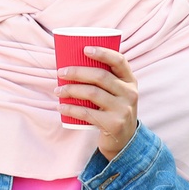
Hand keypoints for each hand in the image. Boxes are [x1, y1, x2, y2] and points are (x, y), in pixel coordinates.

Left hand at [57, 45, 138, 160]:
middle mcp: (130, 94)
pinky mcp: (114, 124)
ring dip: (71, 90)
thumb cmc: (113, 109)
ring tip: (58, 90)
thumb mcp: (117, 93)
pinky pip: (88, 113)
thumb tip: (72, 62)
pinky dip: (71, 108)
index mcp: (130, 81)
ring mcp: (123, 110)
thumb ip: (105, 79)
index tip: (84, 49)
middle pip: (101, 76)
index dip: (103, 52)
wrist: (124, 140)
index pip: (119, 61)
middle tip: (61, 72)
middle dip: (77, 72)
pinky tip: (61, 106)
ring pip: (92, 93)